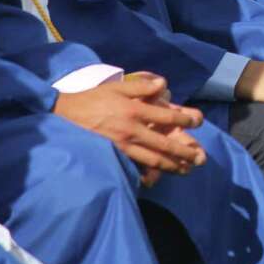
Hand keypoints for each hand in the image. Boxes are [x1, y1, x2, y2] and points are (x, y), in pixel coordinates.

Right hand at [54, 75, 205, 184]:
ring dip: (171, 166)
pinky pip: (133, 167)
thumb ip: (141, 86)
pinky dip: (146, 175)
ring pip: (152, 159)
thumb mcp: (117, 86)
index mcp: (134, 110)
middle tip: (200, 158)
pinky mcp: (113, 155)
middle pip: (164, 144)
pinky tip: (157, 179)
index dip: (185, 120)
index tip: (198, 122)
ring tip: (186, 170)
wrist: (62, 114)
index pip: (167, 116)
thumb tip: (164, 84)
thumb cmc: (92, 98)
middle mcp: (131, 130)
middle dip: (184, 152)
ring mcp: (122, 146)